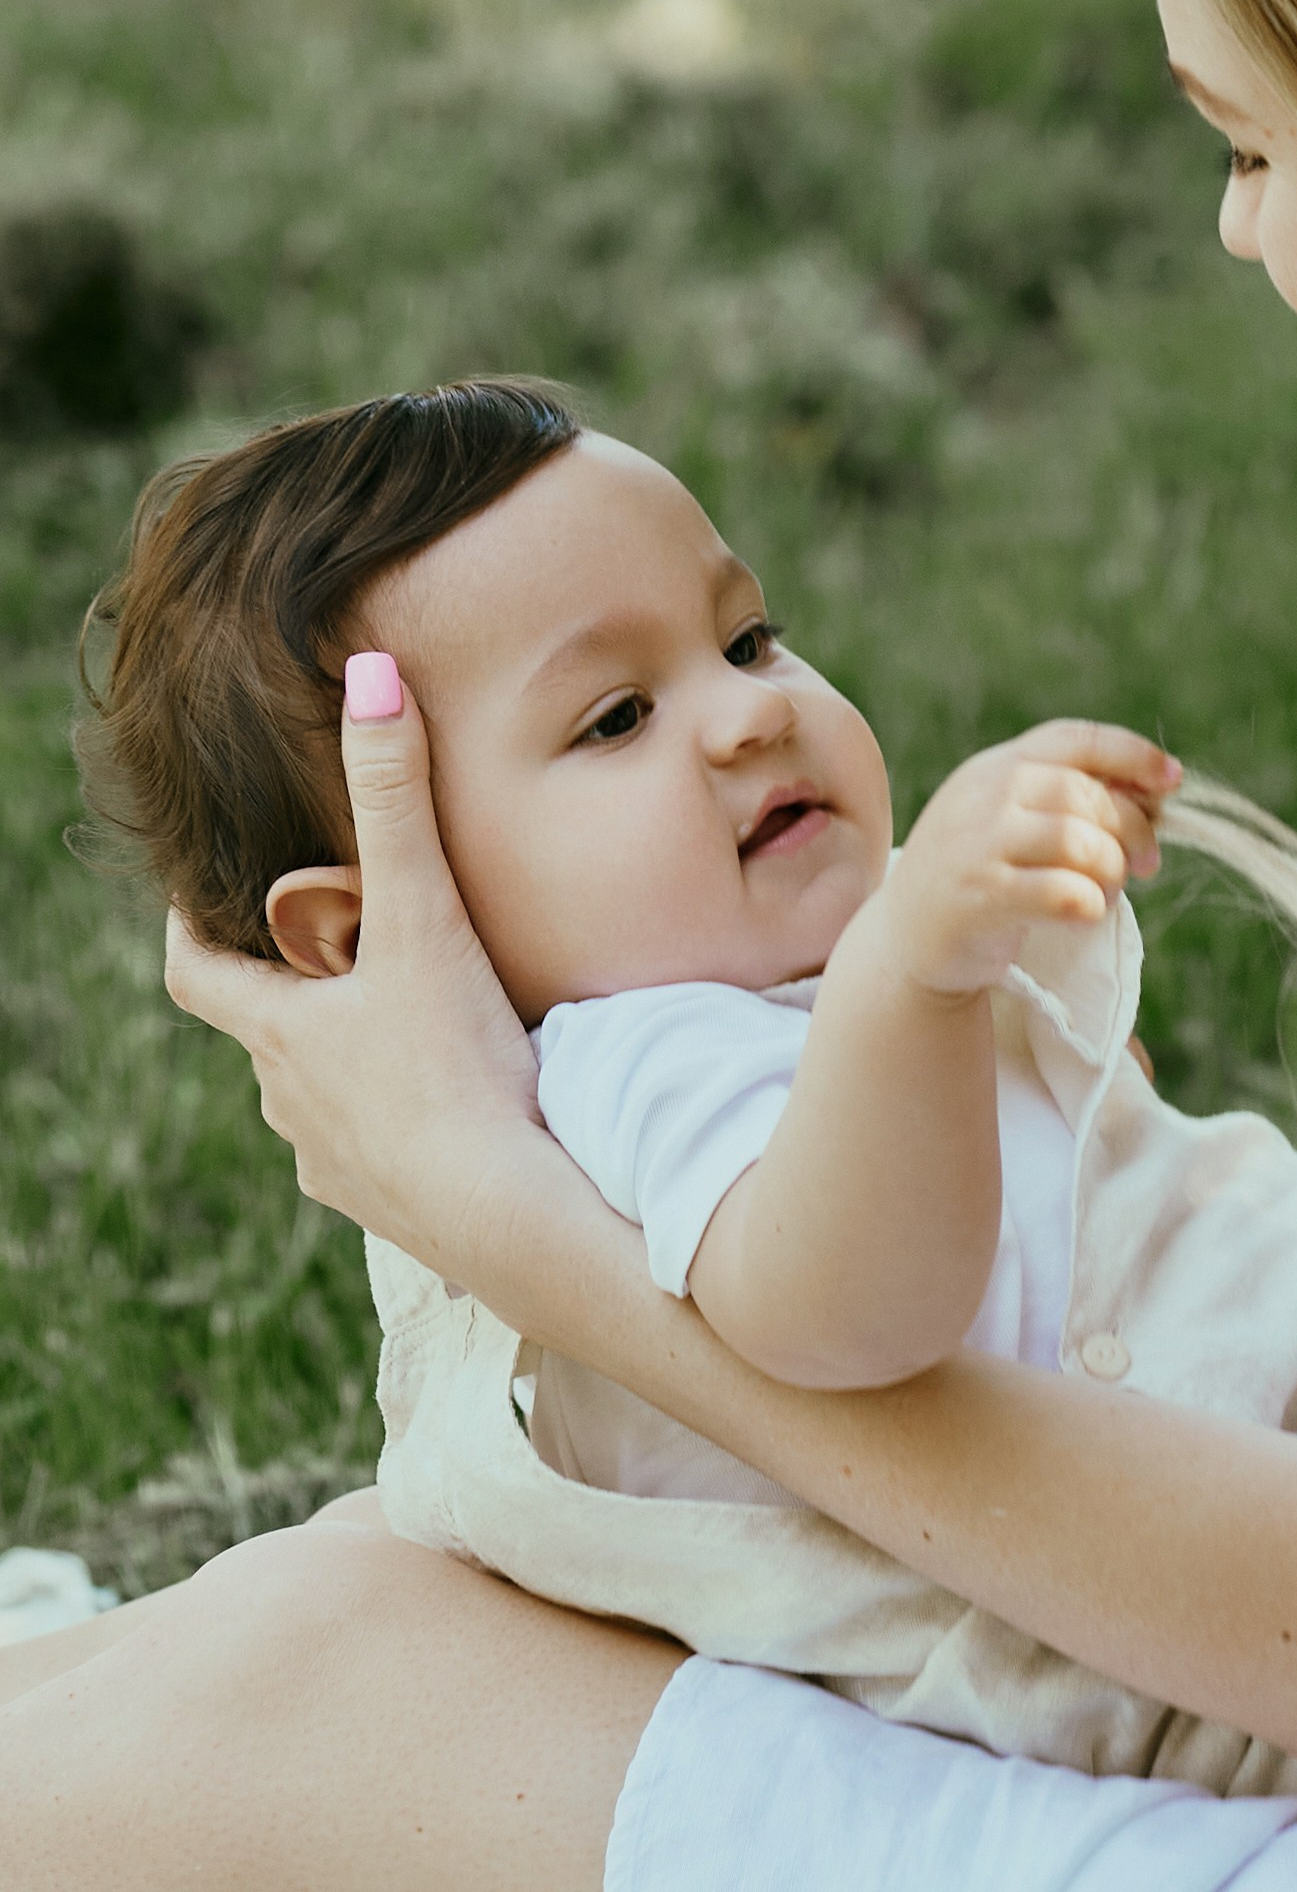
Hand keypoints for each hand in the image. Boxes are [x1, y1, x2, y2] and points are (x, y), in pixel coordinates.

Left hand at [162, 658, 546, 1271]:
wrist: (512, 1214)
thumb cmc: (457, 1069)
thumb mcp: (426, 918)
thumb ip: (399, 798)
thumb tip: (371, 676)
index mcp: (280, 1034)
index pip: (196, 974)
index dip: (188, 931)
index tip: (194, 904)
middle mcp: (291, 1106)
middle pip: (270, 1037)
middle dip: (297, 994)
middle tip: (340, 949)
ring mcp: (338, 1168)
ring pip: (324, 1103)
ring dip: (352, 1067)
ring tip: (410, 1032)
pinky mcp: (395, 1214)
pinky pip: (382, 1164)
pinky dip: (403, 1132)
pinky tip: (455, 1118)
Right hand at [866, 720, 1179, 997]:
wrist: (904, 942)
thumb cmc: (980, 879)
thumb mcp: (1014, 823)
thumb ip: (1069, 801)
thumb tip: (1158, 793)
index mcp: (996, 767)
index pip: (1074, 739)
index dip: (1132, 754)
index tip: (1172, 779)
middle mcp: (983, 796)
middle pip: (1087, 795)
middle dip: (1132, 830)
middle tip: (1145, 865)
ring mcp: (975, 847)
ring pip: (1080, 842)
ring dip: (1112, 871)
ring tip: (1106, 892)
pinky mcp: (978, 900)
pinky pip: (1062, 893)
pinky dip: (1090, 905)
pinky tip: (1083, 914)